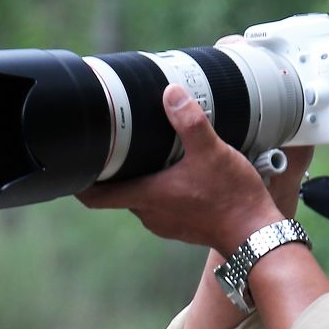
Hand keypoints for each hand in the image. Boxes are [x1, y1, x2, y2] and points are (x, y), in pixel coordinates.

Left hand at [78, 87, 310, 252]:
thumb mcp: (212, 151)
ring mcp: (165, 223)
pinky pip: (162, 206)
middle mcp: (150, 214)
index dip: (79, 181)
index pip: (96, 196)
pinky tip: (179, 175)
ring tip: (150, 154)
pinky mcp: (182, 226)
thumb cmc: (233, 198)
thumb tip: (171, 93)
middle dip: (116, 171)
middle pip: (118, 192)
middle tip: (118, 145)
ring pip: (141, 198)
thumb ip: (190, 121)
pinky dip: (163, 190)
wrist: (256, 235)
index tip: (72, 166)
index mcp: (147, 196)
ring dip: (143, 179)